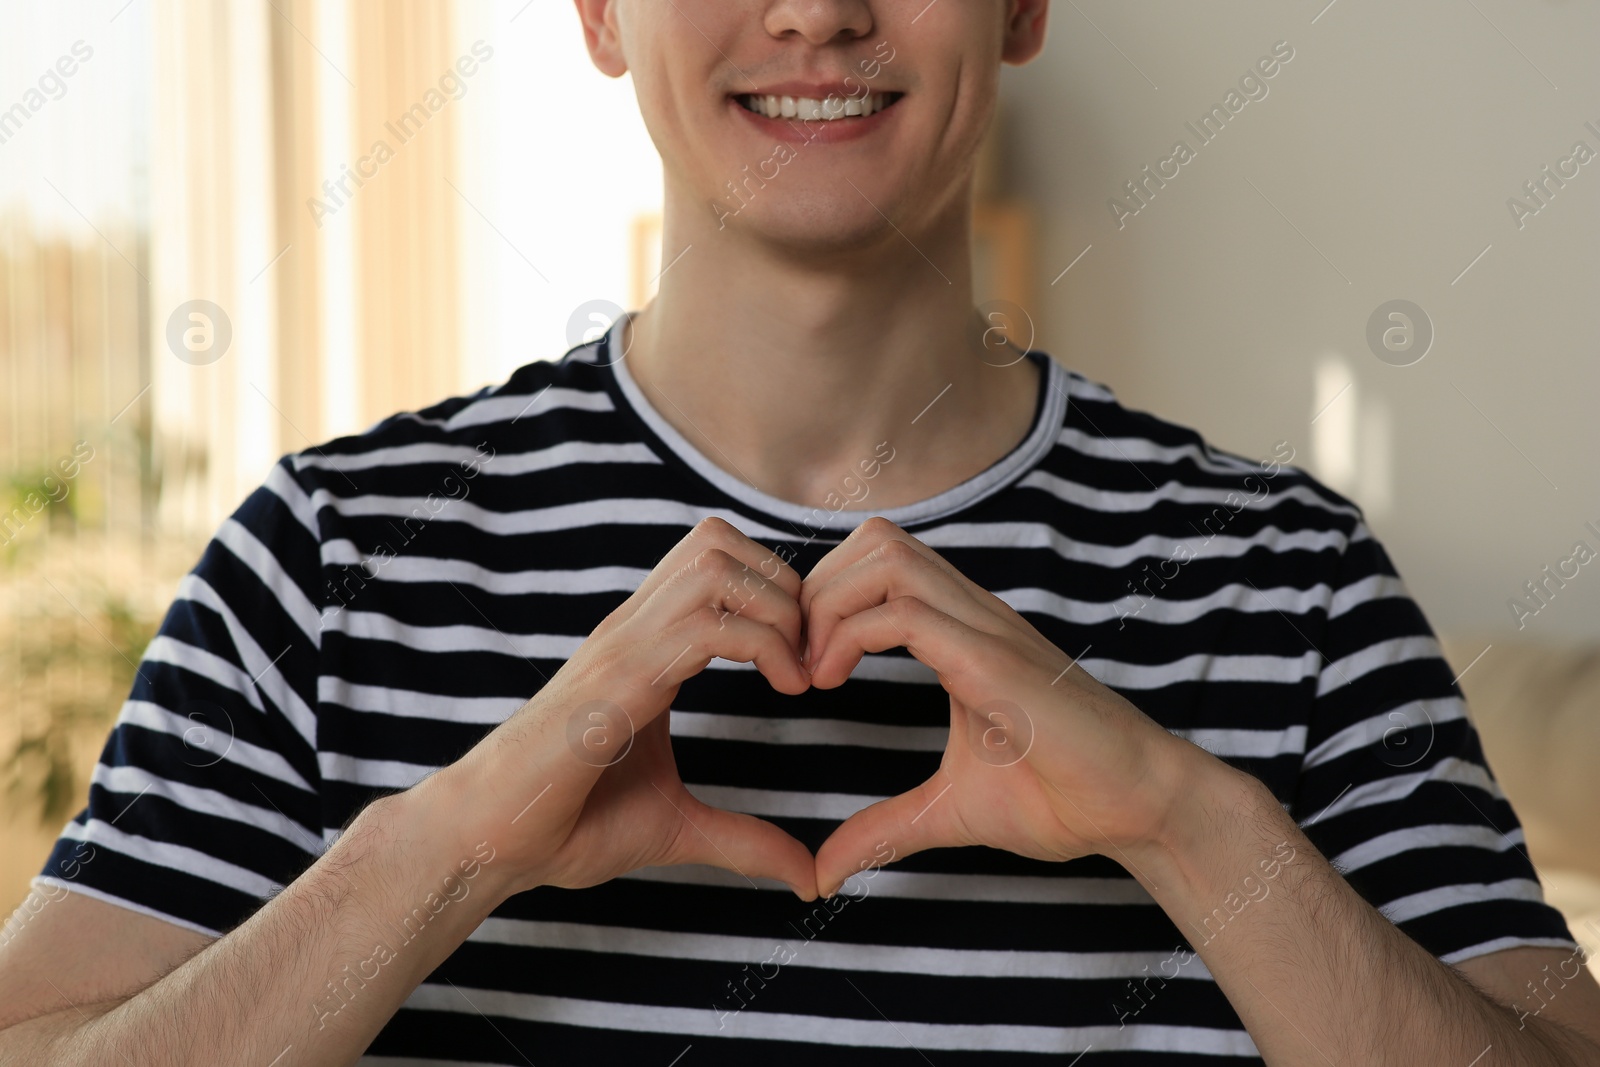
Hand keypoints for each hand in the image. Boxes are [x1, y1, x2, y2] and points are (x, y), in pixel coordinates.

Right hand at [447, 517, 817, 899]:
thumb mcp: (677, 828)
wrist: (489, 841)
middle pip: (719, 539)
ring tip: (797, 674)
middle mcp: (632, 630)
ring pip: (715, 564)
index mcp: (645, 646)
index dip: (777, 591)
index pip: (716, 558)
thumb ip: (743, 840)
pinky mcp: (616, 681)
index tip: (807, 661)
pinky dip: (763, 644)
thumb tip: (808, 876)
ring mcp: (622, 648)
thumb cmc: (567, 825)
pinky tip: (783, 689)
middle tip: (810, 659)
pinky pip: (703, 625)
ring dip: (777, 609)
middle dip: (786, 588)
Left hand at [800, 518, 1199, 896]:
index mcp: (961, 631)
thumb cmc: (1062, 797)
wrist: (1138, 808)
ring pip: (886, 555)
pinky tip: (831, 683)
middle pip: (874, 538)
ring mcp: (985, 630)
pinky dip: (850, 636)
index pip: (877, 561)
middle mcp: (972, 614)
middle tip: (796, 662)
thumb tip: (822, 872)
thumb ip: (885, 829)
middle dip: (815, 588)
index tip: (799, 667)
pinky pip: (907, 614)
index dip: (823, 598)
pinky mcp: (994, 661)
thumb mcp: (948, 811)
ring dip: (828, 603)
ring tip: (812, 672)